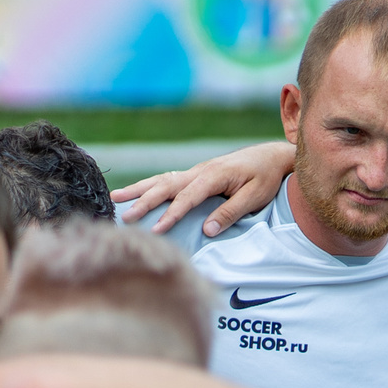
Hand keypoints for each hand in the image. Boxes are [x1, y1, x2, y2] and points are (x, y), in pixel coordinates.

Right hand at [112, 140, 294, 235]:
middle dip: (143, 202)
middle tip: (124, 217)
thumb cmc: (265, 177)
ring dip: (138, 189)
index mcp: (214, 175)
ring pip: (162, 179)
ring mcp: (196, 171)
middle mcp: (200, 171)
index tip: (156, 230)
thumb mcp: (255, 197)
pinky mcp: (196, 174)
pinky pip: (168, 180)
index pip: (187, 198)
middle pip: (166, 186)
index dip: (171, 215)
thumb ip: (231, 213)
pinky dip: (149, 186)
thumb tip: (207, 232)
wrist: (271, 156)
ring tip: (115, 198)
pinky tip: (137, 193)